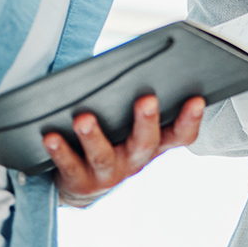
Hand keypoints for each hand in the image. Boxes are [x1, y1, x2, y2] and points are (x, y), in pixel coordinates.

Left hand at [43, 93, 203, 199]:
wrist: (81, 183)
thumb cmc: (111, 138)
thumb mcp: (130, 123)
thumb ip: (135, 99)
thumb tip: (136, 63)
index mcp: (153, 143)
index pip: (181, 134)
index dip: (191, 119)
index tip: (196, 98)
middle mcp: (134, 160)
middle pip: (145, 143)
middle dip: (146, 121)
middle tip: (147, 99)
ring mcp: (108, 174)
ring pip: (104, 156)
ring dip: (94, 136)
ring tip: (84, 118)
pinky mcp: (80, 182)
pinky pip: (70, 166)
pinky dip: (60, 150)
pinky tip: (50, 136)